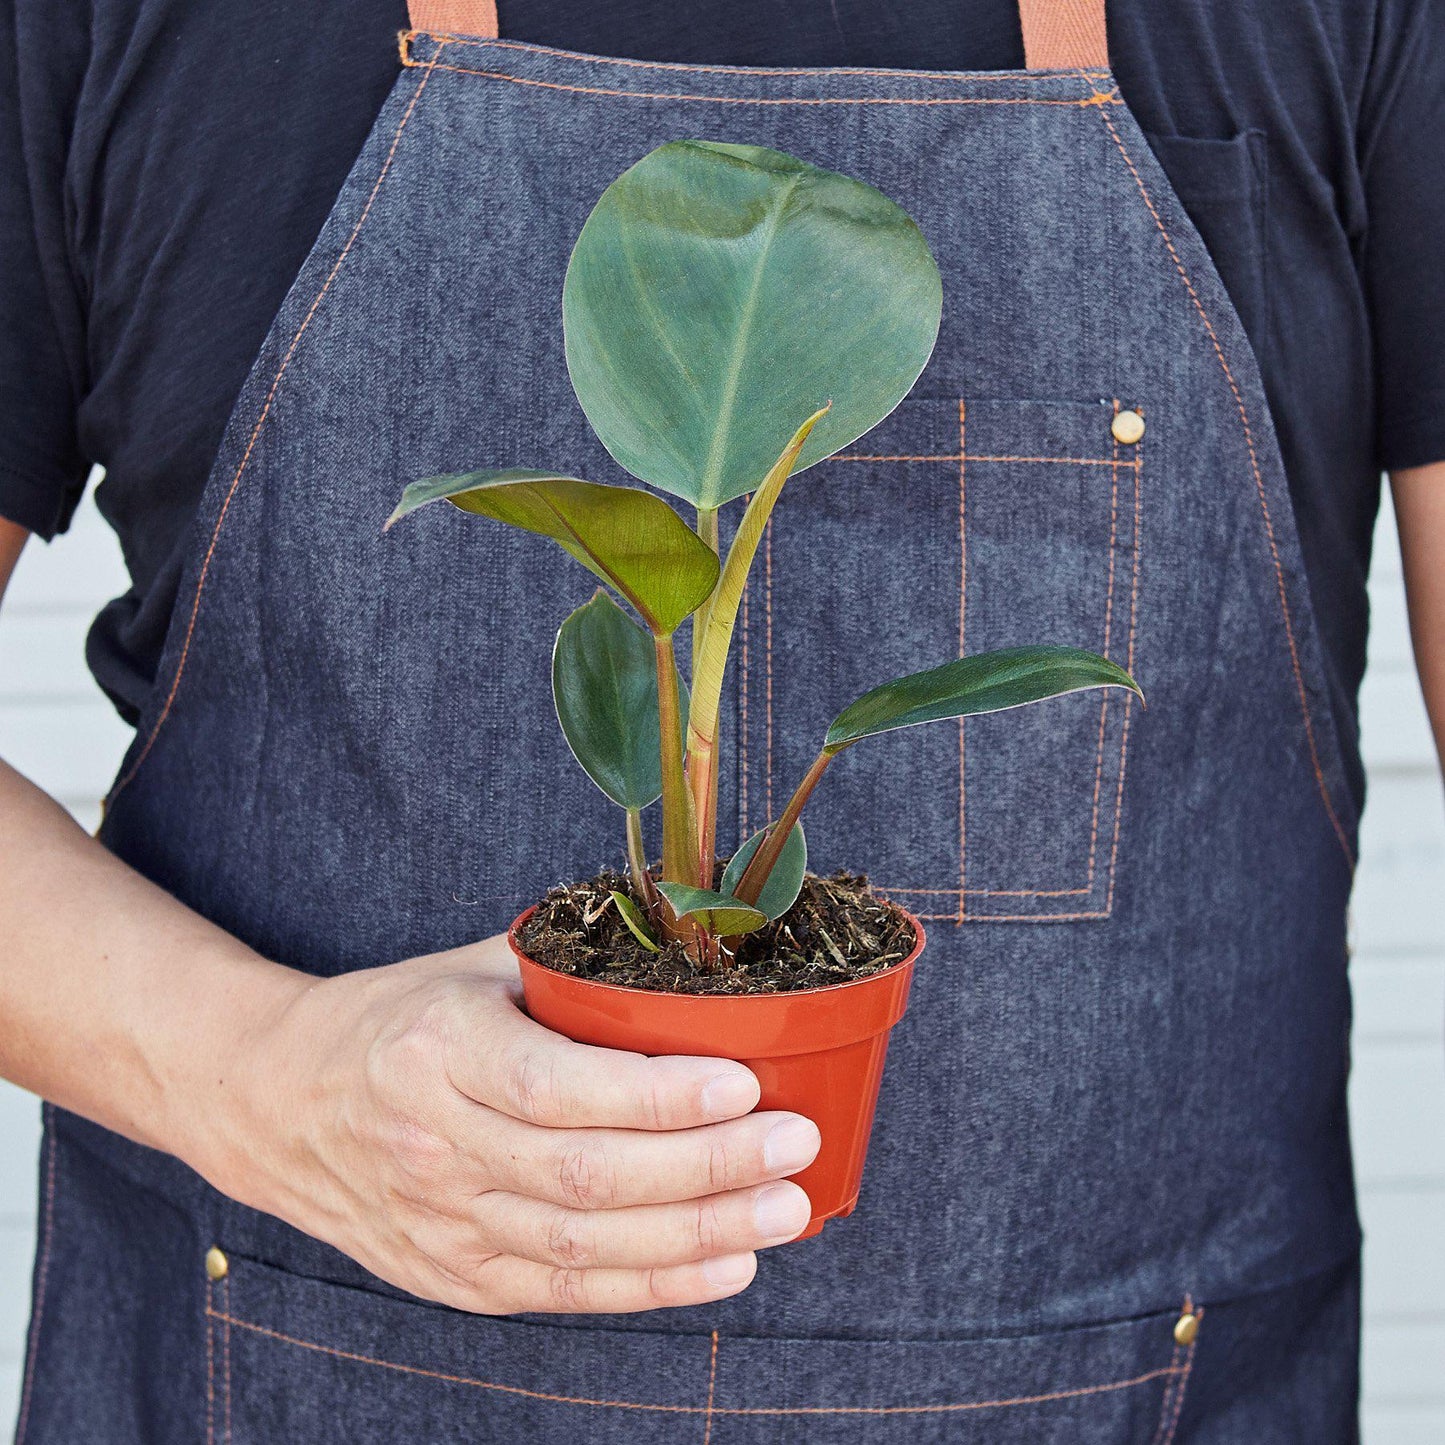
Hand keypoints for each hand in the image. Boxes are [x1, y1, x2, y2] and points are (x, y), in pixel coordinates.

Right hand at [201, 933, 820, 1314]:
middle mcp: (435, 1145)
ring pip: (584, 1246)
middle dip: (706, 1167)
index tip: (744, 1083)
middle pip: (586, 1176)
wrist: (277, 1101)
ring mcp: (441, 1222)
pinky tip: (725, 1264)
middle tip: (794, 1148)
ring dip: (697, 1235)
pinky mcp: (453, 1276)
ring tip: (782, 1211)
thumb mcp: (469, 967)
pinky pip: (565, 1292)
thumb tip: (688, 942)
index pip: (559, 1086)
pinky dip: (652, 1285)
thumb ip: (568, 960)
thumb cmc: (393, 1019)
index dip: (657, 1094)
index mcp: (438, 1052)